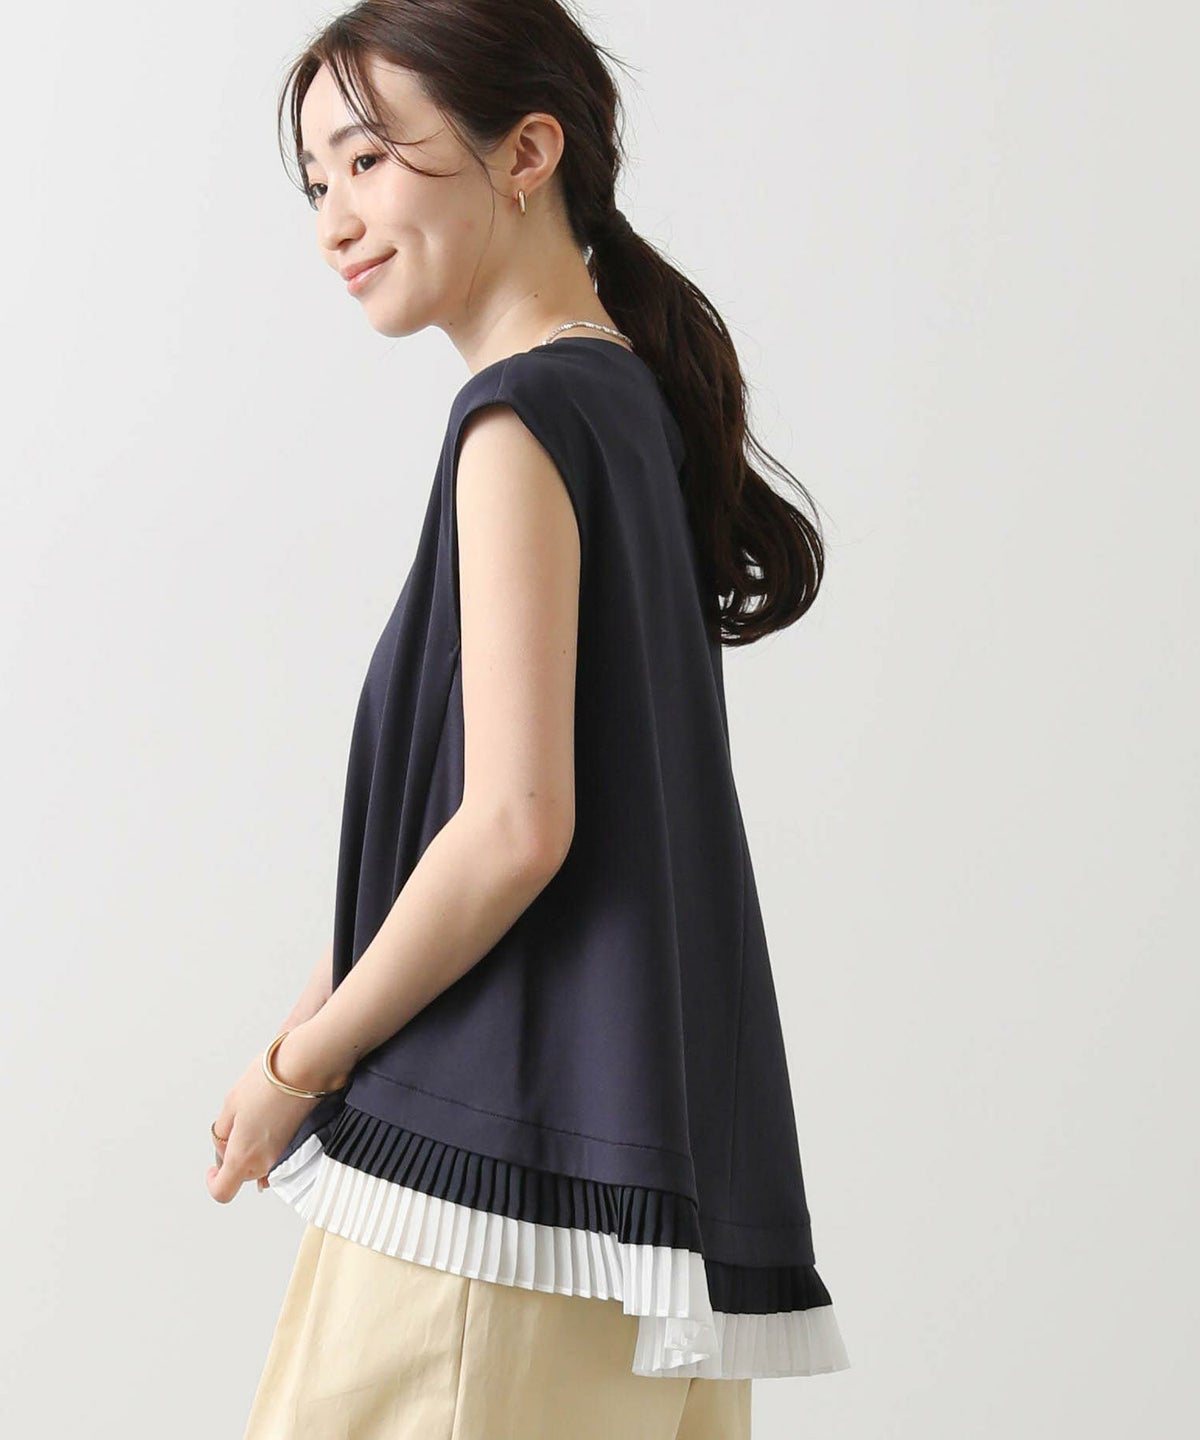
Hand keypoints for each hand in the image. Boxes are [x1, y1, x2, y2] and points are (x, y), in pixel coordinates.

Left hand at [206, 1036, 323, 1203]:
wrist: (306, 1067)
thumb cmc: (270, 1081)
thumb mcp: (231, 1103)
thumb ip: (224, 1130)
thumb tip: (226, 1140)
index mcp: (242, 1155)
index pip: (222, 1191)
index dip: (213, 1181)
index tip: (213, 1169)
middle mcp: (265, 1162)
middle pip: (243, 1175)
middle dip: (235, 1156)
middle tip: (236, 1129)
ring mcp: (285, 1156)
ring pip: (262, 1165)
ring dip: (255, 1150)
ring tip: (257, 1119)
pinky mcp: (301, 1146)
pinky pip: (280, 1155)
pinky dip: (273, 1144)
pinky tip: (273, 1121)